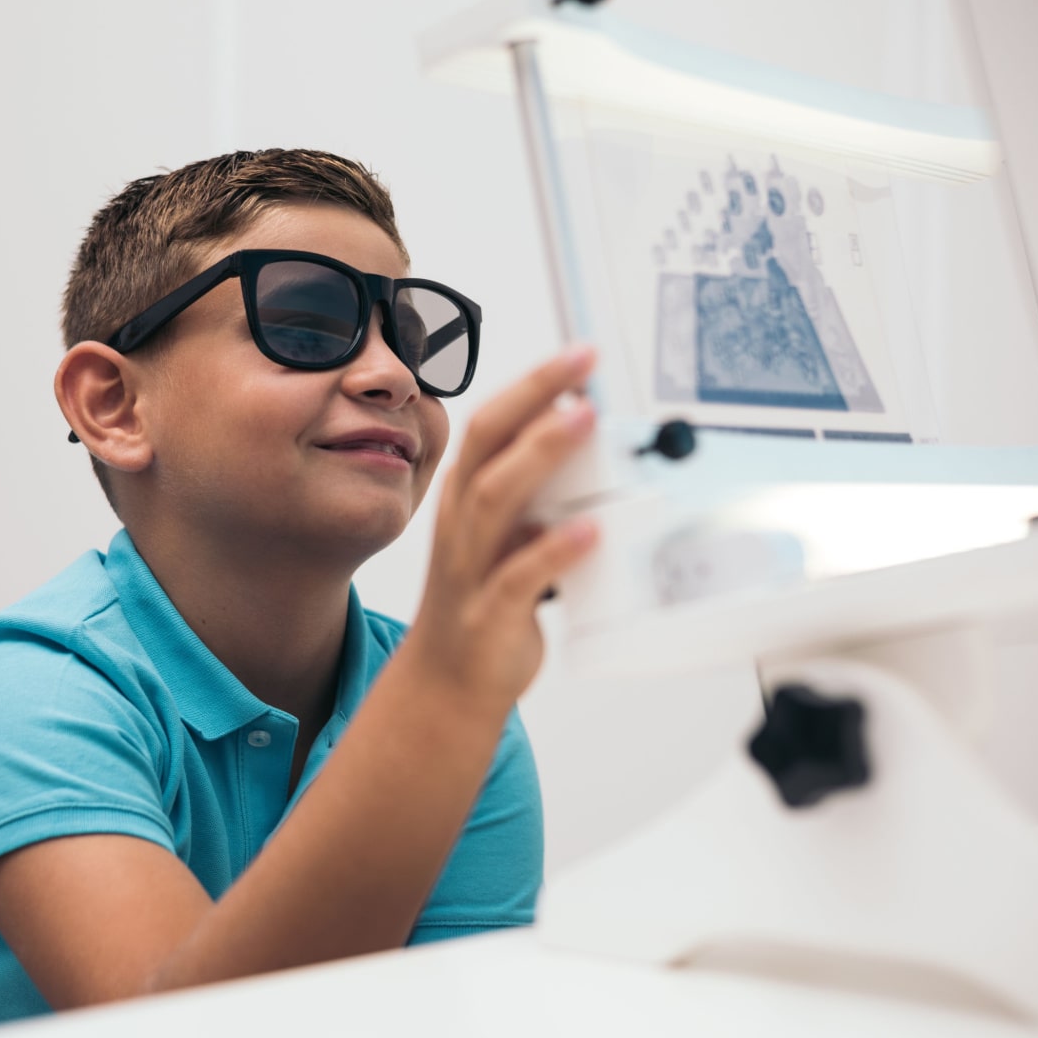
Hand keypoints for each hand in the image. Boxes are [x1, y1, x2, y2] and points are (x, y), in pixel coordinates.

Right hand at [400, 347, 599, 719]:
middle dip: (534, 395)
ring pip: (497, 498)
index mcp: (467, 498)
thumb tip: (590, 452)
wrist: (446, 684)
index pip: (492, 424)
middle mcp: (462, 523)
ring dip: (539, 455)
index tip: (578, 354)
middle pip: (487, 443)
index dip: (532, 384)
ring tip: (581, 422)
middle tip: (581, 362)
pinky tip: (587, 531)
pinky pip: (518, 576)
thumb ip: (539, 499)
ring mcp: (471, 567)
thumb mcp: (508, 539)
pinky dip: (553, 550)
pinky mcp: (488, 613)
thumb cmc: (483, 605)